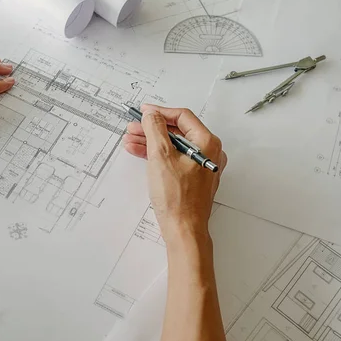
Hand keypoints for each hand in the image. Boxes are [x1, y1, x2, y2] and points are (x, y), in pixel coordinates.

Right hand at [122, 105, 226, 241]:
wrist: (183, 229)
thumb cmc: (177, 198)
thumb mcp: (160, 156)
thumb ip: (155, 130)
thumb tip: (151, 114)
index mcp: (207, 143)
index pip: (182, 117)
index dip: (159, 112)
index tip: (143, 112)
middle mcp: (208, 153)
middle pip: (177, 131)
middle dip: (152, 128)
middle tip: (133, 128)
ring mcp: (201, 167)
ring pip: (174, 146)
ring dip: (151, 141)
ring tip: (131, 141)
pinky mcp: (193, 178)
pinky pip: (174, 159)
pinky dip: (157, 155)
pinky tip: (141, 153)